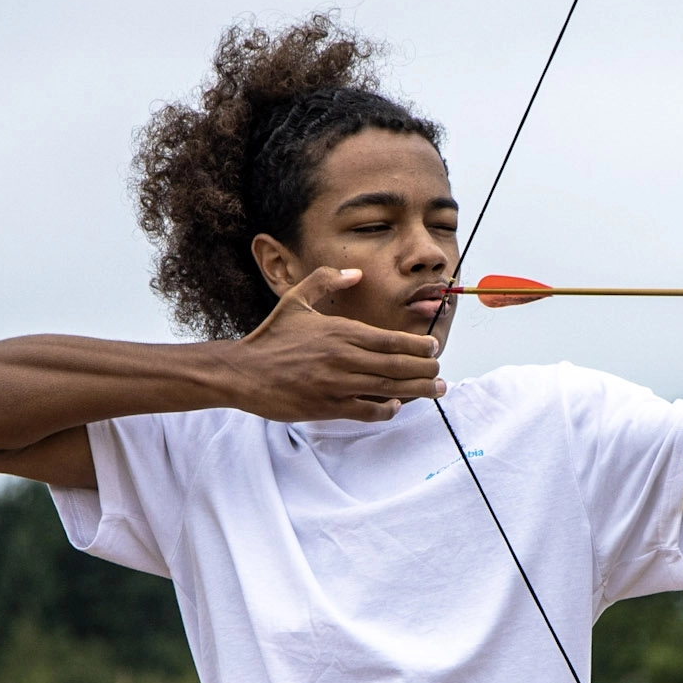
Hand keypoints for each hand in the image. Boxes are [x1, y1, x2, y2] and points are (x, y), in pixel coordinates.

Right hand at [224, 268, 443, 421]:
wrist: (242, 372)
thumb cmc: (271, 337)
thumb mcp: (295, 300)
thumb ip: (325, 280)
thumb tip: (356, 273)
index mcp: (341, 331)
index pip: (391, 339)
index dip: (418, 345)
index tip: (433, 347)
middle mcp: (344, 357)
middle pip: (398, 364)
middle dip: (425, 369)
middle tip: (440, 372)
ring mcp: (337, 383)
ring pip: (389, 388)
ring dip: (417, 390)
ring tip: (435, 390)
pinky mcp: (328, 406)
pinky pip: (366, 409)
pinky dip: (385, 409)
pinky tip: (396, 406)